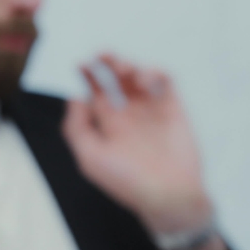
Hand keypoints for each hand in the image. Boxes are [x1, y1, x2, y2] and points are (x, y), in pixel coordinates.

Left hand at [62, 54, 210, 233]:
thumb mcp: (90, 158)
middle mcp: (130, 116)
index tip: (81, 64)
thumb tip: (75, 98)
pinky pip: (165, 81)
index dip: (88, 76)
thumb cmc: (126, 182)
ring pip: (139, 76)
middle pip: (117, 80)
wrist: (167, 195)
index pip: (97, 94)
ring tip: (123, 69)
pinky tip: (144, 81)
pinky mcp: (173, 109)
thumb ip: (76, 128)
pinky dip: (154, 72)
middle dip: (108, 63)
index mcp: (109, 127)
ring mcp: (152, 111)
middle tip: (102, 55)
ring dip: (129, 66)